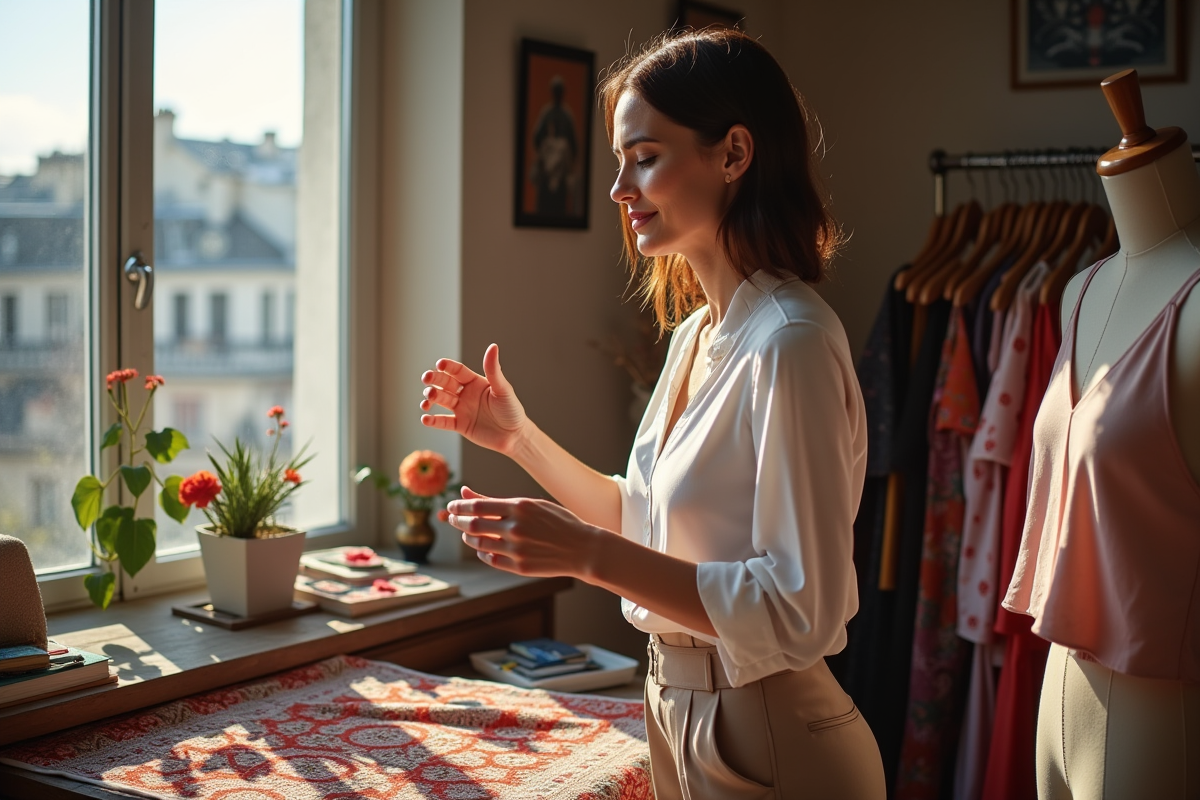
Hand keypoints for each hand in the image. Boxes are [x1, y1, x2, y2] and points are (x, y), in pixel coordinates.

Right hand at [420, 343, 528, 455]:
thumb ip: (494, 370)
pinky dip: (433, 421)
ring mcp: (462, 409)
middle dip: (435, 380)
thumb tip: (493, 346)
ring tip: (427, 401)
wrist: (515, 436)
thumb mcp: (503, 389)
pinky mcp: (460, 425)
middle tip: (426, 379)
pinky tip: (425, 419)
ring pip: (442, 400)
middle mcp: (466, 394)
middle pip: (446, 383)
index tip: (439, 364)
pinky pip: (443, 421)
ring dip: (432, 398)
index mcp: (475, 382)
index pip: (458, 371)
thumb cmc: (512, 410)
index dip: (448, 367)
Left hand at [447, 487, 599, 577]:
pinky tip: (483, 547)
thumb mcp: (530, 504)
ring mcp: (518, 549)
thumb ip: (496, 500)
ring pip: (479, 543)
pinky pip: (491, 559)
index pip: (477, 505)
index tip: (452, 505)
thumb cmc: (557, 521)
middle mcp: (516, 527)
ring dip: (468, 536)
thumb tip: (464, 491)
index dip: (459, 506)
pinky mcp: (520, 567)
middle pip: (473, 524)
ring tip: (467, 532)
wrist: (582, 548)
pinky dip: (482, 553)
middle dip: (457, 520)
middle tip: (451, 517)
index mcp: (520, 507)